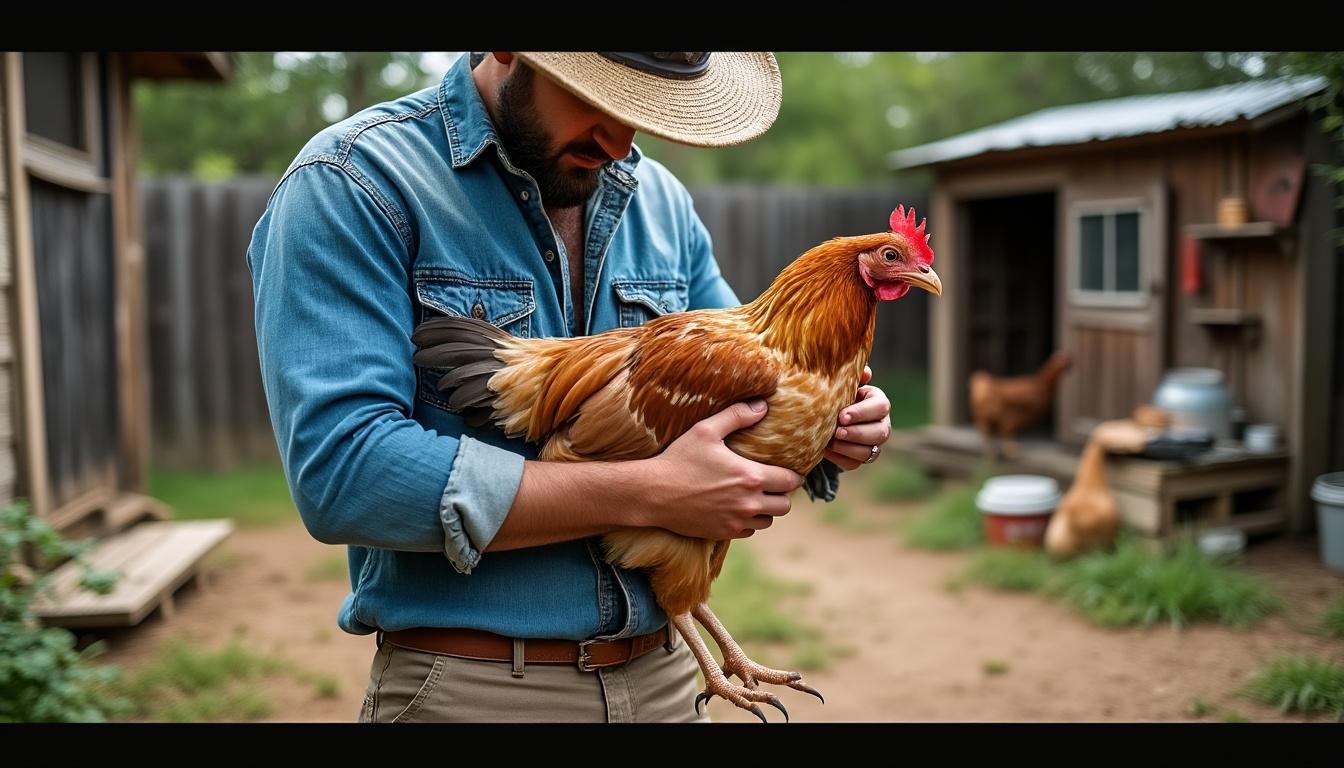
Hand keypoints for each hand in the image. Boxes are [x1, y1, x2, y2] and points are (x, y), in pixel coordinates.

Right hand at [639, 400, 804, 539]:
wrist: (653, 493)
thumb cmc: (679, 459)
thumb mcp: (705, 430)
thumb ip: (737, 416)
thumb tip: (762, 406)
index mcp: (750, 476)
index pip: (789, 481)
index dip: (793, 476)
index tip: (788, 472)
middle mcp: (748, 502)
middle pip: (784, 506)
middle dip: (782, 495)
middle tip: (771, 484)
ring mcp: (736, 521)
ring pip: (768, 521)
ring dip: (766, 510)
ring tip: (755, 497)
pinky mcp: (723, 533)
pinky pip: (748, 532)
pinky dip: (748, 522)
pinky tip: (737, 509)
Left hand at [824, 366, 891, 470]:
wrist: (825, 415)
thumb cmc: (838, 395)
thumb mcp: (843, 384)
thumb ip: (853, 377)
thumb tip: (866, 372)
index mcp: (878, 403)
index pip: (880, 407)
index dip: (862, 413)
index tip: (842, 416)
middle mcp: (881, 424)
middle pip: (879, 433)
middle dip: (856, 433)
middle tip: (837, 431)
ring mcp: (873, 444)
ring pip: (869, 452)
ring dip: (849, 448)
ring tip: (830, 441)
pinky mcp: (861, 458)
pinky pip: (854, 463)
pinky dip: (840, 458)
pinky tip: (826, 450)